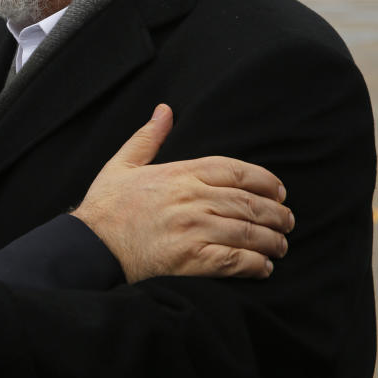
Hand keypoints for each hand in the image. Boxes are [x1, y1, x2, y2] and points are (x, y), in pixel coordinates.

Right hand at [72, 104, 293, 282]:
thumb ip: (148, 137)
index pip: (235, 171)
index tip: (278, 191)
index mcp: (179, 173)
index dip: (264, 180)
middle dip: (276, 213)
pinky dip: (256, 264)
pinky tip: (262, 267)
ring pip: (248, 232)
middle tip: (287, 221)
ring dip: (272, 240)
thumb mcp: (122, 164)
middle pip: (249, 202)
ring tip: (280, 246)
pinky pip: (236, 260)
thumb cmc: (106, 206)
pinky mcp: (191, 259)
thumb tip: (164, 110)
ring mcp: (193, 229)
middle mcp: (191, 199)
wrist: (91, 247)